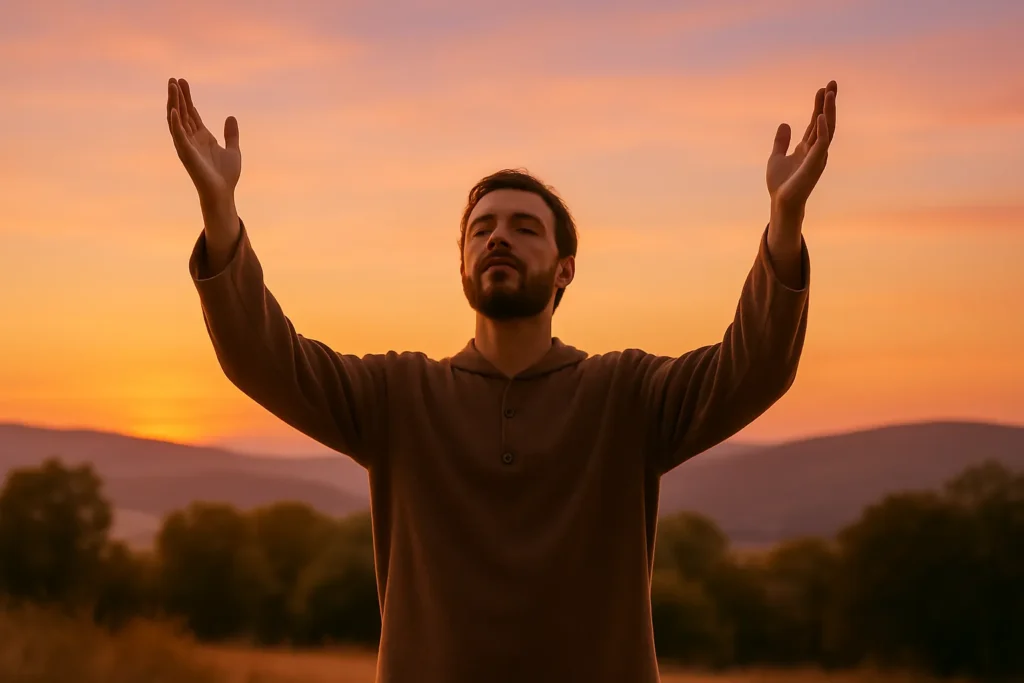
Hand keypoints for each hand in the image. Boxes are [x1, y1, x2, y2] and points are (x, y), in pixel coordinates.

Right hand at [166, 77, 240, 207]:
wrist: (223, 193)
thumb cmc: (226, 175)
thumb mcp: (233, 150)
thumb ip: (231, 134)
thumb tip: (231, 117)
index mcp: (202, 136)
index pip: (191, 112)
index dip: (187, 97)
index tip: (183, 81)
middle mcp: (192, 139)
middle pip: (182, 112)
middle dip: (177, 96)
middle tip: (173, 79)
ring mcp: (187, 145)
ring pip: (177, 120)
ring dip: (174, 104)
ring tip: (172, 87)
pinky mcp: (187, 154)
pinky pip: (178, 136)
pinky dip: (175, 123)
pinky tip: (174, 110)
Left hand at [767, 81, 837, 216]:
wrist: (780, 202)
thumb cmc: (780, 184)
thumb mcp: (776, 157)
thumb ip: (781, 141)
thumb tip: (785, 124)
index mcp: (807, 147)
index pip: (816, 122)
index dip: (819, 106)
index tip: (822, 89)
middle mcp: (815, 149)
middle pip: (825, 121)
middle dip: (829, 103)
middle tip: (832, 84)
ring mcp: (817, 156)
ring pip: (828, 129)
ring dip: (829, 111)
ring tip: (829, 94)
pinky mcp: (815, 163)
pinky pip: (822, 143)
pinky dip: (822, 129)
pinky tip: (821, 116)